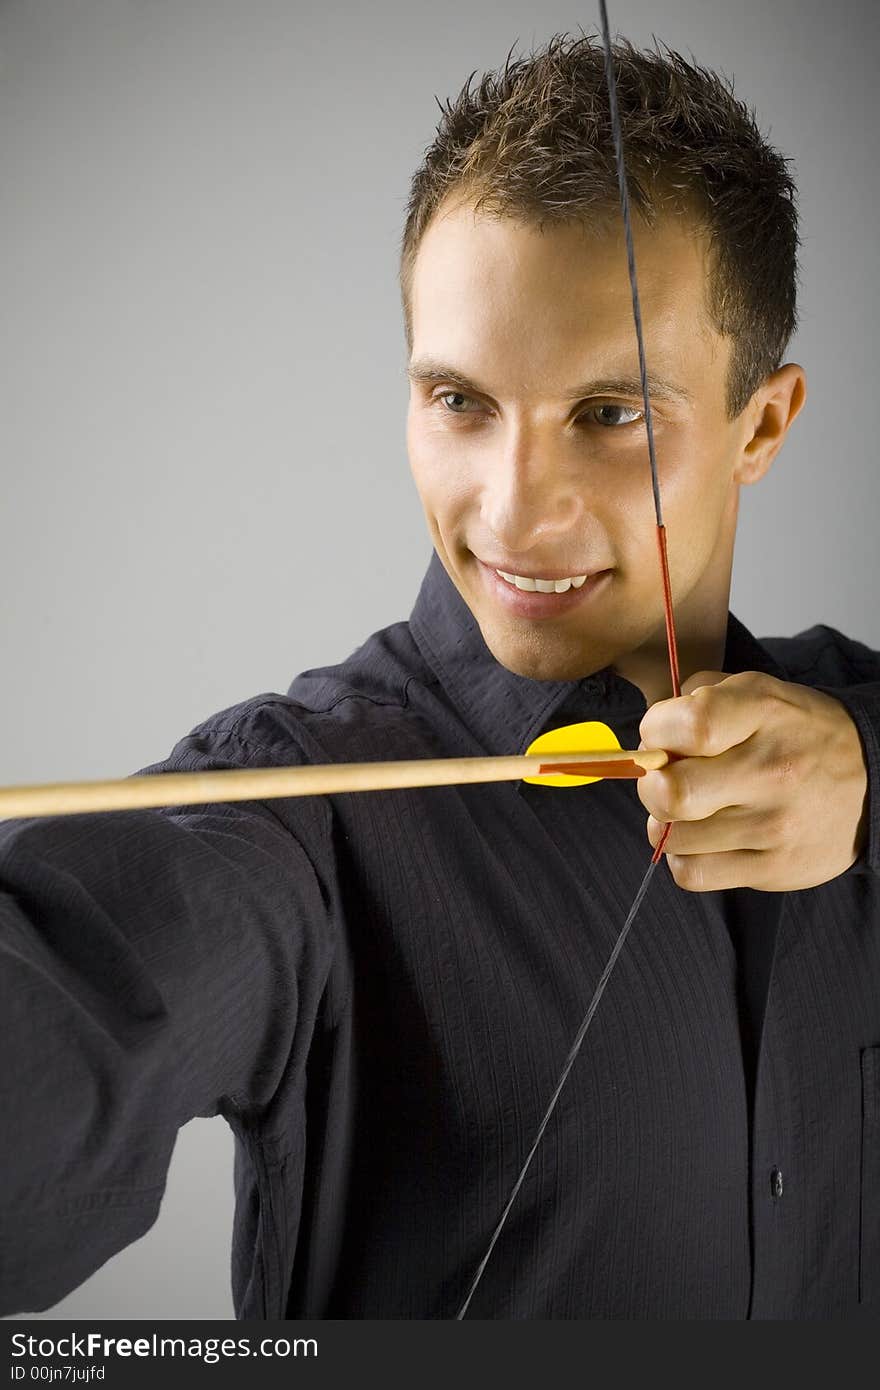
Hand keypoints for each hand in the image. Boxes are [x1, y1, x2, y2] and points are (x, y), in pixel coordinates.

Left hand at [636, 669, 868, 891]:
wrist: (871, 781)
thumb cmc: (793, 733)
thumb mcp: (755, 692)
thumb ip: (694, 699)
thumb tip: (647, 743)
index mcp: (765, 713)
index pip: (689, 726)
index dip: (656, 731)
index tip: (663, 735)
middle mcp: (773, 769)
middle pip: (670, 793)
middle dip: (650, 785)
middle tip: (666, 780)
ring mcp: (775, 824)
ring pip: (674, 837)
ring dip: (667, 824)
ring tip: (692, 809)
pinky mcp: (775, 869)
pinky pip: (692, 874)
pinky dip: (684, 857)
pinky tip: (702, 839)